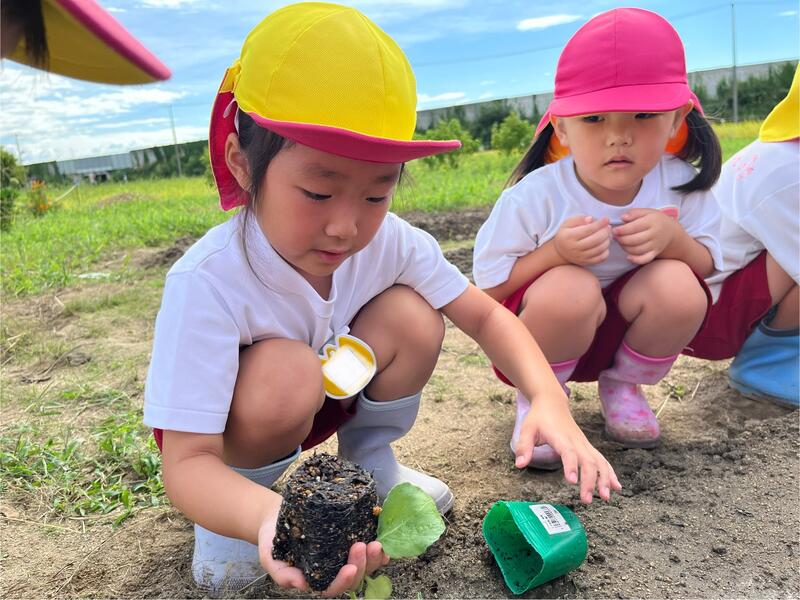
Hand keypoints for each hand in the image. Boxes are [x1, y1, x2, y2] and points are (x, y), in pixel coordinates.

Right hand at [258, 504, 388, 596]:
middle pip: (355, 575)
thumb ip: (282, 575)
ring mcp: (344, 553)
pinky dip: (379, 540)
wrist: (275, 515)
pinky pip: (368, 542)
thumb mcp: (271, 558)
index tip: (350, 569)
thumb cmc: (273, 540)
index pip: (334, 588)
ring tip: (377, 543)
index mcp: (317, 579)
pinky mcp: (351, 535)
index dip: (344, 581)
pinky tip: (383, 535)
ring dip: (375, 556)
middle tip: (364, 546)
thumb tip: (300, 585)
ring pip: (366, 562)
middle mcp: (334, 569)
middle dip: (363, 564)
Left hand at [514, 393, 621, 503]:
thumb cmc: (539, 418)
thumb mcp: (526, 429)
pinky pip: (602, 460)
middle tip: (587, 500)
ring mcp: (584, 444)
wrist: (552, 403)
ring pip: (599, 461)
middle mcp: (576, 441)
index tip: (572, 482)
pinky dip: (610, 473)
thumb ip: (523, 447)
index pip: (568, 452)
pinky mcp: (588, 447)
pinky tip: (617, 487)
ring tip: (606, 497)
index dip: (571, 466)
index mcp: (560, 437)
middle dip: (590, 481)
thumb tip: (519, 465)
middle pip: (588, 461)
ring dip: (604, 479)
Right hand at [553, 215, 611, 265]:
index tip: (606, 219)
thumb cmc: (566, 234)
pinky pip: (601, 258)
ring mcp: (580, 257)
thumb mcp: (568, 223)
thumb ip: (580, 219)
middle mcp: (574, 248)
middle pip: (596, 240)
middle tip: (608, 227)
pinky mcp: (586, 263)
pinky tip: (604, 244)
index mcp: (569, 236)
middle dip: (605, 232)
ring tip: (607, 235)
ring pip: (600, 249)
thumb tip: (591, 219)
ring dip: (607, 240)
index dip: (600, 224)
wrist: (560, 251)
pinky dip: (606, 251)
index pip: (588, 229)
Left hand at [613, 208, 679, 264]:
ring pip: (637, 250)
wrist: (670, 230)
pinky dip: (635, 260)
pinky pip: (645, 259)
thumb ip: (634, 213)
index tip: (614, 230)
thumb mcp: (646, 212)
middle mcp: (655, 234)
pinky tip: (628, 257)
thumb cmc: (654, 219)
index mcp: (652, 221)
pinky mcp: (655, 252)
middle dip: (622, 239)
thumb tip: (623, 218)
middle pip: (634, 240)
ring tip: (620, 242)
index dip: (622, 230)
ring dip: (625, 248)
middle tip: (615, 237)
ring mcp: (655, 244)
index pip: (634, 227)